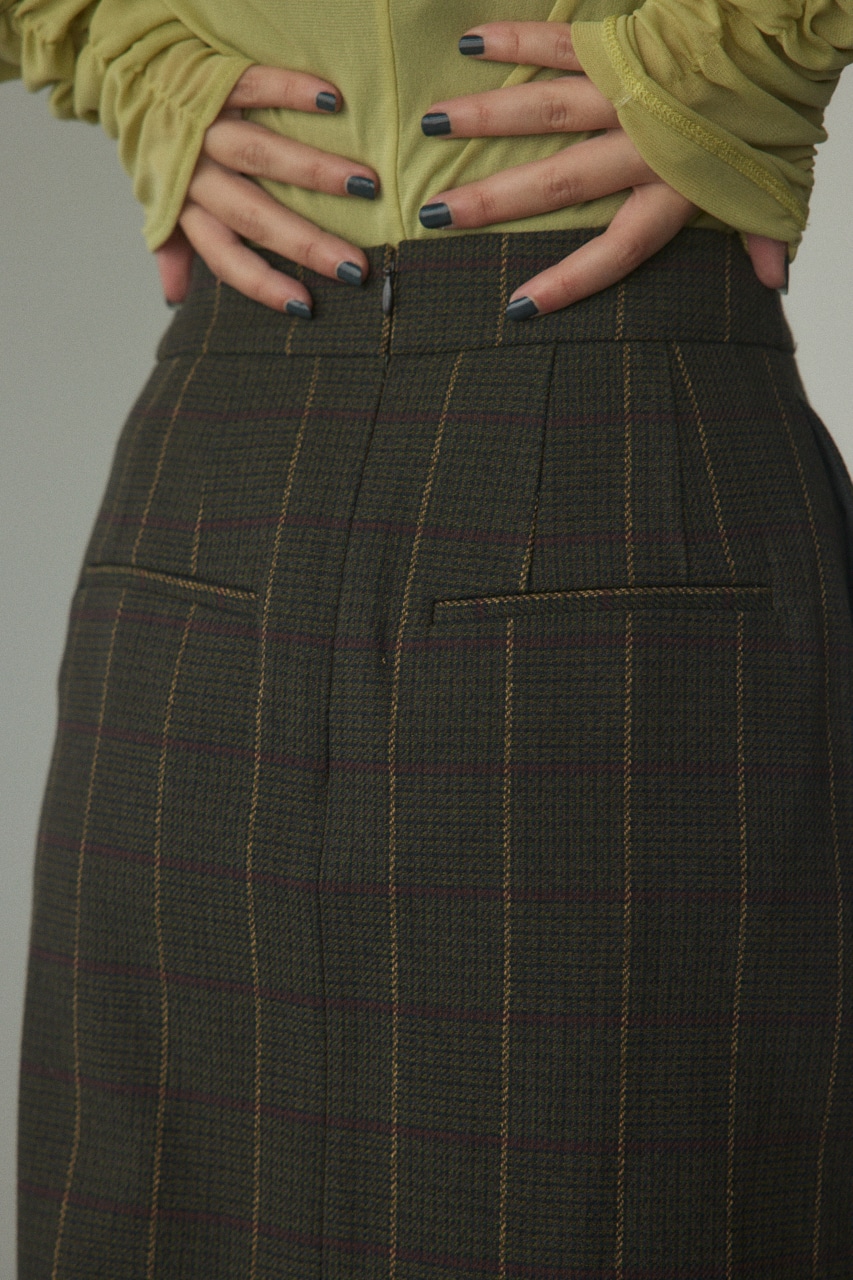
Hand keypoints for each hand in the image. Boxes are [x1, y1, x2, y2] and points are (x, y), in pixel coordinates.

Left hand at [156, 65, 379, 314]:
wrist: (129, 74)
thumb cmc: (159, 147)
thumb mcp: (158, 201)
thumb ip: (172, 247)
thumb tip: (176, 299)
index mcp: (187, 208)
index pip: (225, 255)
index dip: (262, 283)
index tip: (307, 305)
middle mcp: (196, 171)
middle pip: (254, 215)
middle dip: (305, 243)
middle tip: (354, 265)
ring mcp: (207, 124)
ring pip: (261, 154)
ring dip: (316, 171)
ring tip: (365, 185)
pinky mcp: (217, 78)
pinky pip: (255, 85)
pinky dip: (293, 91)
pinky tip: (334, 102)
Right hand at [419, 23, 787, 316]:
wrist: (786, 34)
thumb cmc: (778, 111)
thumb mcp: (778, 183)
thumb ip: (764, 235)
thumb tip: (773, 284)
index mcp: (676, 191)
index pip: (615, 252)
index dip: (567, 283)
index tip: (517, 308)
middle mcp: (644, 147)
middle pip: (559, 183)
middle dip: (492, 201)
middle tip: (436, 216)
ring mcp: (629, 93)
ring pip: (546, 112)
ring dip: (485, 119)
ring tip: (433, 127)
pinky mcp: (624, 45)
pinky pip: (562, 45)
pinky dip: (517, 42)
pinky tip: (470, 45)